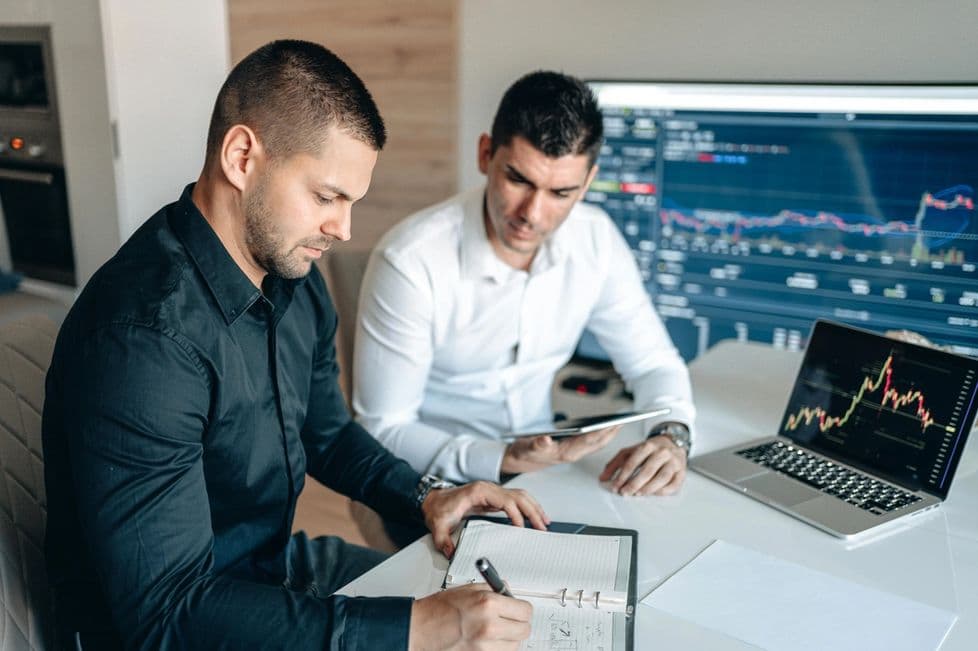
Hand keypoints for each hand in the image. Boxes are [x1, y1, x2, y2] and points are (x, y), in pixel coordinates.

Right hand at [409, 583, 532, 650]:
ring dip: (508, 638)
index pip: (525, 611)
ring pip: (514, 645)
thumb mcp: (467, 589)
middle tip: (509, 620)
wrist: (420, 630)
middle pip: (524, 630)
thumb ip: (492, 590)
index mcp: (488, 604)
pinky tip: (486, 640)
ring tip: (492, 631)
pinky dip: (497, 648)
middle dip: (518, 623)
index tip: (518, 609)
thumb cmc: (438, 610)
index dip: (522, 609)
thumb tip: (509, 592)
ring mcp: (485, 647)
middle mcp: (489, 627)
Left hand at [422, 481, 549, 556]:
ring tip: (544, 522)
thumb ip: (443, 540)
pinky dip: (527, 506)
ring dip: (534, 507)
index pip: (505, 500)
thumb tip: (451, 552)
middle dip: (532, 511)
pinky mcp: (494, 497)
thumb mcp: (438, 525)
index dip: (516, 514)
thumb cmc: (438, 508)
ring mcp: (492, 491)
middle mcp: (488, 489)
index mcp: (478, 492)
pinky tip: (534, 515)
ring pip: (520, 495)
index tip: (521, 528)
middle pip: (518, 496)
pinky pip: (515, 498)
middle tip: (542, 527)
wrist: (433, 498)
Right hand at [500, 425, 621, 474]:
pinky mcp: (572, 450)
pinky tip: (605, 429)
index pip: (588, 441)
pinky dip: (600, 436)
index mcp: (565, 453)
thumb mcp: (527, 447)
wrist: (522, 461)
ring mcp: (574, 453)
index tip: (612, 424)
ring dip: (608, 434)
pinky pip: (591, 443)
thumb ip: (536, 444)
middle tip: (623, 421)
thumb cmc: (525, 452)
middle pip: (596, 443)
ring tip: (618, 423)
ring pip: (596, 444)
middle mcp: (572, 454)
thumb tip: (546, 440)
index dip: (601, 432)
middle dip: (610, 433)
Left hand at [599, 435, 686, 495]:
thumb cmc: (650, 449)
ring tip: (638, 494)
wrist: (673, 443)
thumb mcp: (631, 451)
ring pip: (662, 478)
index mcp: (648, 445)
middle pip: (647, 471)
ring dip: (648, 488)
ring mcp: (674, 462)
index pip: (633, 462)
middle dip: (634, 484)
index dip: (623, 476)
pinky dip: (663, 491)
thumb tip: (603, 478)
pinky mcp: (682, 472)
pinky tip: (653, 493)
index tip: (616, 486)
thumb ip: (615, 463)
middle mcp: (662, 452)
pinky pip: (674, 484)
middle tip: (625, 492)